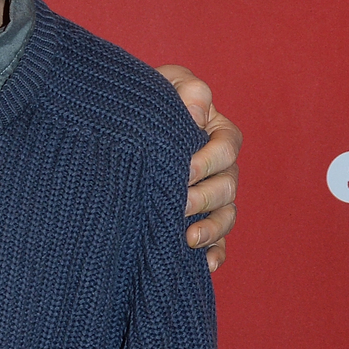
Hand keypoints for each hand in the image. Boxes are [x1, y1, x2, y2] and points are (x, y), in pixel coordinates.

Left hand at [156, 64, 239, 271]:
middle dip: (205, 197)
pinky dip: (215, 253)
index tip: (183, 169)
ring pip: (226, 216)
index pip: (226, 146)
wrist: (120, 125)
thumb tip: (199, 112)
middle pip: (228, 186)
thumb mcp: (162, 84)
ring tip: (188, 239)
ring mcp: (211, 196)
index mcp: (216, 133)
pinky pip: (217, 242)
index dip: (208, 160)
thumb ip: (186, 90)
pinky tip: (203, 264)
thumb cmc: (144, 100)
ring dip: (211, 229)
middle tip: (179, 204)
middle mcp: (219, 167)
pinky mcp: (199, 220)